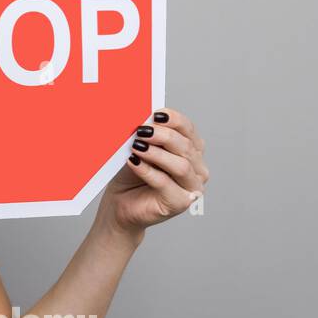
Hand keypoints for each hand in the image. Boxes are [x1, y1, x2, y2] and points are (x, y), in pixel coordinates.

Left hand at [98, 107, 209, 234]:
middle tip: (142, 130)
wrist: (120, 204)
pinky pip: (165, 184)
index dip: (174, 120)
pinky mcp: (180, 203)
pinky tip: (134, 162)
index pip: (189, 130)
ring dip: (157, 154)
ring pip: (181, 165)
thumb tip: (145, 119)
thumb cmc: (131, 176)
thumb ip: (147, 136)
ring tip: (137, 146)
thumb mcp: (139, 149)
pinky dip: (148, 171)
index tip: (155, 114)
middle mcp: (197, 169)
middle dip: (163, 136)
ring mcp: (192, 188)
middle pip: (186, 147)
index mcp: (191, 150)